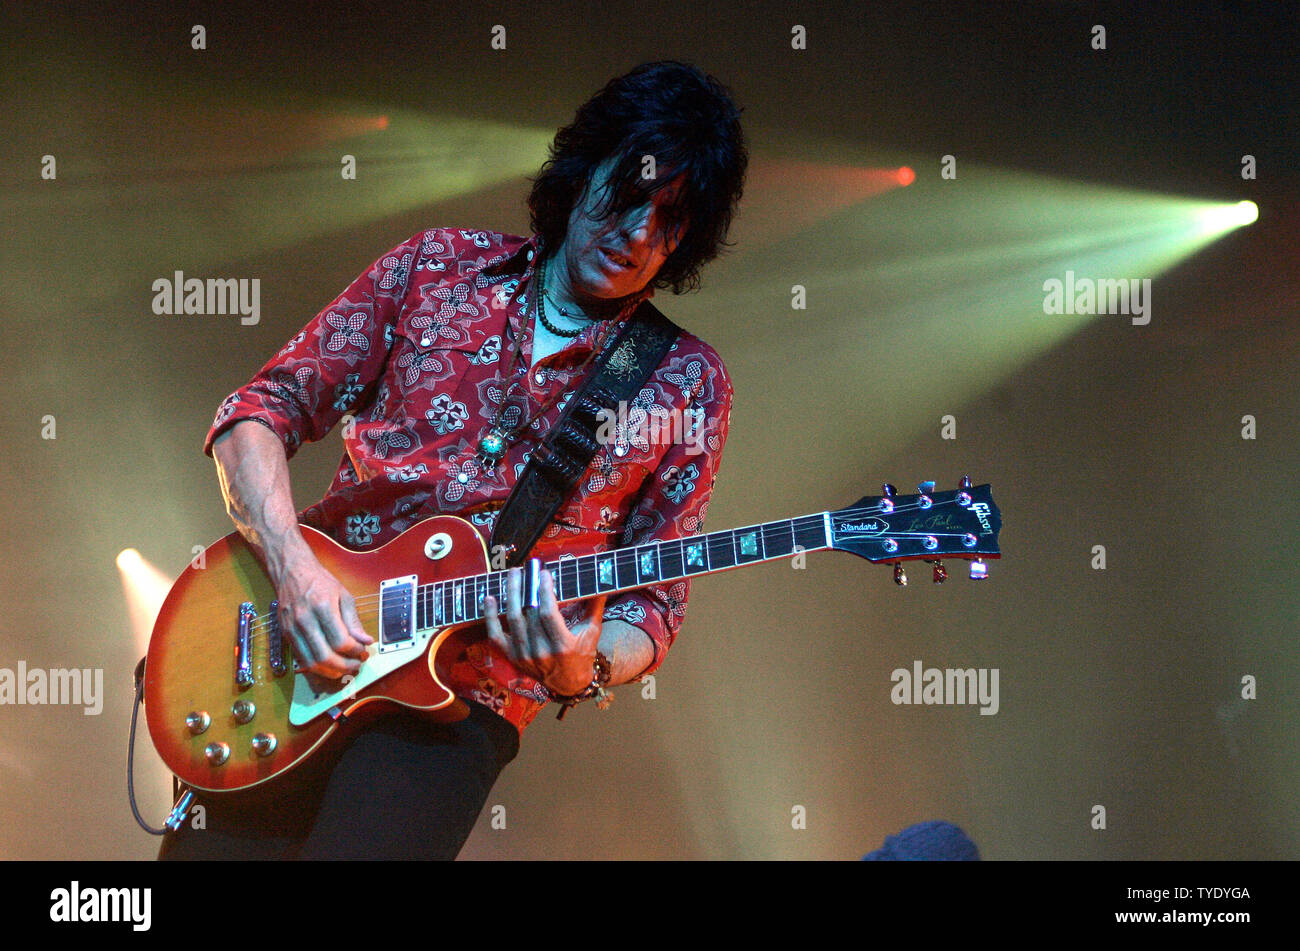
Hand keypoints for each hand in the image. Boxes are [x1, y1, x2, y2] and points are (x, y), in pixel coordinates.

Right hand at [273, 552, 373, 679]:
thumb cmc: (320, 582)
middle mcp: (304, 619)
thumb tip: (366, 641)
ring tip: (344, 668)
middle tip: (356, 665)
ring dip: (330, 671)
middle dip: (344, 666)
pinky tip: (329, 665)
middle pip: (325, 656)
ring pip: (311, 662)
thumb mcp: (344, 595)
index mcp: (322, 607)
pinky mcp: (285, 634)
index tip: (363, 651)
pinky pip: (301, 658)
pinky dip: (316, 667)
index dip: (354, 651)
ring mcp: (292, 628)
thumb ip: (354, 621)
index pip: (340, 641)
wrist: (292, 572)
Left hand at [483, 567, 606, 695]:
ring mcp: (524, 656)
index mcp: (563, 646)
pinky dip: (490, 617)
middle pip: (529, 614)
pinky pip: (496, 636)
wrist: (568, 684)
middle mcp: (541, 653)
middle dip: (527, 587)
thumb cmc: (582, 654)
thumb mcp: (592, 631)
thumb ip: (595, 605)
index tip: (544, 573)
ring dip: (511, 595)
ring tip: (512, 575)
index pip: (548, 613)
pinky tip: (490, 599)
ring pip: (513, 620)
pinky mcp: (512, 658)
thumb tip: (603, 580)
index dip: (544, 591)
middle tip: (526, 568)